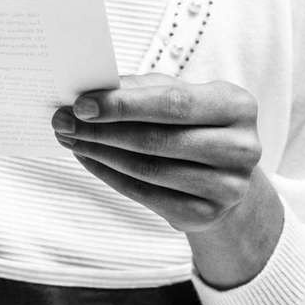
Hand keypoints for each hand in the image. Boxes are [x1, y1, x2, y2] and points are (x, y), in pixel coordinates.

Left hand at [53, 74, 283, 286]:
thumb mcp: (175, 94)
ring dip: (100, 153)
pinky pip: (146, 195)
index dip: (123, 106)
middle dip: (101, 130)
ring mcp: (228, 186)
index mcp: (237, 105)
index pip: (173, 103)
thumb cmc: (191, 122)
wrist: (223, 172)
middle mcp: (242, 147)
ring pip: (149, 170)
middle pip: (158, 140)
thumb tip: (87, 93)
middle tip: (61, 122)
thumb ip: (138, 89)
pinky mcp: (207, 214)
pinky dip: (109, 176)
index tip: (80, 105)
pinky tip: (88, 159)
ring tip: (69, 139)